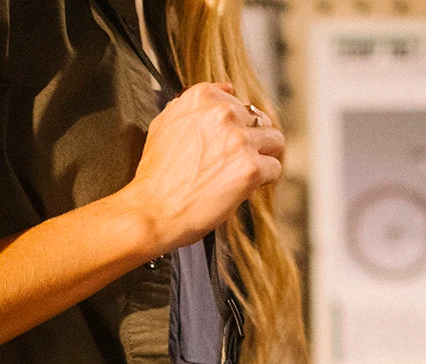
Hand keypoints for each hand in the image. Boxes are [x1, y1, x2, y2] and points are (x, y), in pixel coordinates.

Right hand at [122, 82, 284, 252]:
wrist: (152, 212)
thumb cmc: (155, 178)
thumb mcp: (163, 126)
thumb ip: (191, 105)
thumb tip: (224, 89)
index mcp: (202, 97)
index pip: (237, 103)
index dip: (233, 127)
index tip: (222, 146)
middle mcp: (223, 113)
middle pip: (259, 121)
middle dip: (249, 142)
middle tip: (229, 166)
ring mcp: (239, 140)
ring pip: (274, 141)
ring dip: (261, 158)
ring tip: (240, 176)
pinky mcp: (251, 168)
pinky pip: (274, 169)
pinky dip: (262, 181)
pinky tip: (242, 189)